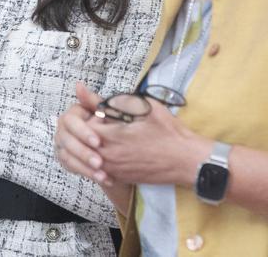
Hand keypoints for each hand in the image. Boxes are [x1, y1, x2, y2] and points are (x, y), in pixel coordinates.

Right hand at [55, 83, 107, 181]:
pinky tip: (102, 179)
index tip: (98, 142)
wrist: (112, 145)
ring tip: (102, 174)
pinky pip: (72, 167)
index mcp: (71, 115)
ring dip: (85, 166)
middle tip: (100, 162)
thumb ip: (93, 100)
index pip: (70, 121)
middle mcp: (62, 129)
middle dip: (84, 152)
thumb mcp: (104, 112)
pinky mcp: (65, 158)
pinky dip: (86, 174)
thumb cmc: (108, 124)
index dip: (83, 132)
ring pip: (68, 156)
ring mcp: (62, 145)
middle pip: (67, 141)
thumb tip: (78, 84)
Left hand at [87, 91, 209, 188]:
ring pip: (91, 156)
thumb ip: (108, 99)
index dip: (91, 115)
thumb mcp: (141, 107)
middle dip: (91, 130)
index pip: (82, 125)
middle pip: (83, 141)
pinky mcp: (121, 178)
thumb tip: (80, 89)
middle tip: (111, 123)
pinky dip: (105, 156)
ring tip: (116, 135)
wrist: (186, 160)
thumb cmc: (167, 131)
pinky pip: (102, 167)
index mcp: (110, 137)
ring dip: (97, 144)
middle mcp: (108, 157)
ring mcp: (114, 171)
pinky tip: (121, 149)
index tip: (105, 112)